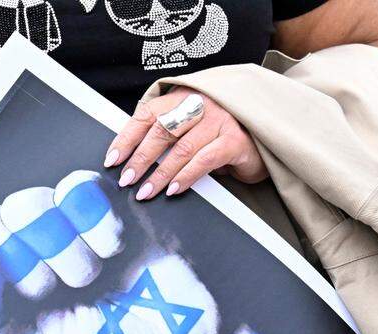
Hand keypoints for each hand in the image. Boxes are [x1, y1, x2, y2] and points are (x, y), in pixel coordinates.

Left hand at [0, 171, 308, 333]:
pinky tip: (114, 254)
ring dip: (63, 254)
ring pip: (26, 205)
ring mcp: (53, 222)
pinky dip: (96, 229)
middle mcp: (8, 249)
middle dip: (18, 267)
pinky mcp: (100, 203)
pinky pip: (76, 191)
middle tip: (51, 295)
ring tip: (89, 281)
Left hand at [105, 88, 266, 200]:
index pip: (147, 114)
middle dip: (140, 158)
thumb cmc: (222, 136)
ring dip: (160, 174)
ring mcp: (219, 119)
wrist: (265, 139)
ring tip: (147, 191)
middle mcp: (200, 103)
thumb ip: (169, 137)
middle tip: (127, 179)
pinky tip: (174, 189)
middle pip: (162, 130)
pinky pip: (204, 159)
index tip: (112, 159)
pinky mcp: (235, 139)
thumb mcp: (192, 131)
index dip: (127, 137)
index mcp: (183, 97)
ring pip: (181, 148)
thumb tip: (134, 160)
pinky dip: (186, 176)